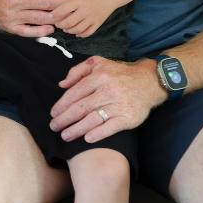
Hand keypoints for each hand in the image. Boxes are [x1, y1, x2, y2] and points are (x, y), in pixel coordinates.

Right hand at [0, 0, 77, 35]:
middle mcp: (14, 0)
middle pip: (46, 2)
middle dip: (64, 1)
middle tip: (77, 1)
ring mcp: (12, 15)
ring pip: (40, 17)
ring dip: (56, 17)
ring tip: (69, 14)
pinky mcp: (10, 27)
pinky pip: (28, 31)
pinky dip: (41, 31)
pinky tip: (51, 28)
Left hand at [48, 57, 166, 143]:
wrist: (149, 81)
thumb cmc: (119, 73)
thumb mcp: (98, 63)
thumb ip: (77, 71)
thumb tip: (62, 84)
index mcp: (99, 76)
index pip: (74, 93)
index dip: (61, 105)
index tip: (53, 113)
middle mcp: (108, 90)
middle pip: (81, 108)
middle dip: (64, 119)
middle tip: (54, 127)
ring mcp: (119, 104)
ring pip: (93, 119)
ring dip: (76, 129)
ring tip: (65, 136)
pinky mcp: (130, 117)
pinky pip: (111, 127)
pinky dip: (98, 134)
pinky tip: (87, 139)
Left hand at [50, 0, 115, 37]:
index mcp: (80, 0)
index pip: (64, 9)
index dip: (55, 14)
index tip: (50, 17)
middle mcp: (85, 10)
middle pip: (69, 22)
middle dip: (61, 25)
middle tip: (57, 24)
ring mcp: (92, 18)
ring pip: (78, 29)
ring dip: (69, 31)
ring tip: (65, 29)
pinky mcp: (98, 23)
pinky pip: (88, 33)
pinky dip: (81, 35)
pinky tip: (77, 33)